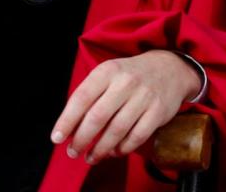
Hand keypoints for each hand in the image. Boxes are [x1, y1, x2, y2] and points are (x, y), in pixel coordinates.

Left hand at [50, 51, 201, 164]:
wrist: (168, 68)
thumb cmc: (129, 75)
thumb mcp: (107, 74)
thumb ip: (89, 95)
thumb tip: (69, 126)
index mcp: (106, 71)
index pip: (81, 97)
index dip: (67, 120)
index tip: (57, 138)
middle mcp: (124, 83)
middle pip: (98, 117)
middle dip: (82, 138)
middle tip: (73, 151)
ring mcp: (143, 97)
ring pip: (117, 130)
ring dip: (100, 148)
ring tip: (90, 157)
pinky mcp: (158, 112)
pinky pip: (137, 136)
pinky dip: (123, 148)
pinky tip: (113, 152)